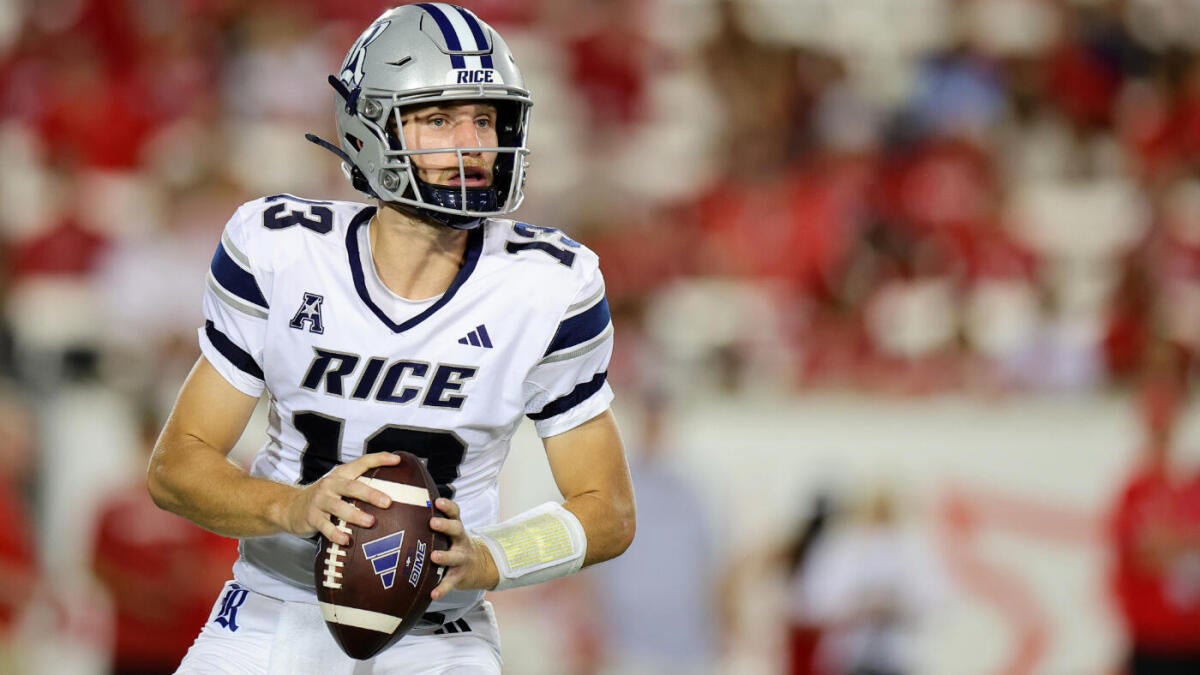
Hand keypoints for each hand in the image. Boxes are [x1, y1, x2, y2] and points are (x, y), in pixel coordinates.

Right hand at [280, 452, 401, 543]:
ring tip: (371, 522)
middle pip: (352, 487)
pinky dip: (336, 534)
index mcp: (341, 474)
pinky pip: (325, 527)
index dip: (379, 459)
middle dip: (371, 494)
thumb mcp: (340, 486)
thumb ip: (360, 486)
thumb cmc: (326, 497)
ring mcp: (320, 501)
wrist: (290, 507)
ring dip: (355, 514)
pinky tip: (346, 540)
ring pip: (338, 507)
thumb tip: (394, 492)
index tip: (397, 460)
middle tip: (388, 502)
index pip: (362, 462)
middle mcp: (331, 485)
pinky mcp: (312, 517)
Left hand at [429, 497, 498, 600]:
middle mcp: (460, 541)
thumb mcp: (450, 533)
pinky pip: (450, 583)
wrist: (480, 566)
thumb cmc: (454, 546)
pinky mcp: (458, 576)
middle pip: (456, 530)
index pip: (455, 513)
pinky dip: (442, 589)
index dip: (448, 506)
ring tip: (434, 557)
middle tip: (432, 523)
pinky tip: (433, 594)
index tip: (438, 501)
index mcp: (456, 529)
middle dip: (445, 526)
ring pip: (454, 557)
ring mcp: (461, 559)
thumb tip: (403, 510)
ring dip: (445, 557)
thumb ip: (434, 524)